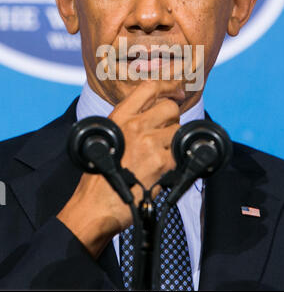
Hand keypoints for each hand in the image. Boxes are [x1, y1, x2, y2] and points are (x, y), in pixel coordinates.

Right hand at [57, 80, 183, 258]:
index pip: (149, 88)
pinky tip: (158, 169)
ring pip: (177, 130)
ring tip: (157, 154)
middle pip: (170, 107)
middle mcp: (135, 126)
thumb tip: (154, 110)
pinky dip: (172, 160)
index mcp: (119, 116)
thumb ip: (128, 120)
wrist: (96, 205)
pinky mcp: (161, 163)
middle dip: (171, 118)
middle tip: (164, 131)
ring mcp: (150, 143)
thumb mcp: (106, 137)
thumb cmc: (99, 174)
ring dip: (171, 140)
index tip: (177, 90)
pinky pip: (178, 152)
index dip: (168, 86)